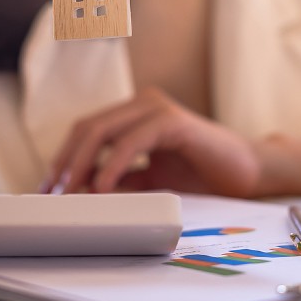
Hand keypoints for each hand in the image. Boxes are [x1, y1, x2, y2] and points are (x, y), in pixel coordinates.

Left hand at [41, 87, 262, 197]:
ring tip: (71, 193)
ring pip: (102, 130)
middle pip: (87, 127)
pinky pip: (132, 141)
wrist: (250, 173)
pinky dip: (112, 165)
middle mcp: (143, 105)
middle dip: (64, 162)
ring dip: (80, 164)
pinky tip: (101, 187)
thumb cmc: (205, 175)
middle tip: (53, 195)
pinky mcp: (173, 121)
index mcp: (136, 116)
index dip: (64, 159)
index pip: (86, 131)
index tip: (49, 191)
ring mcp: (158, 109)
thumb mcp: (151, 181)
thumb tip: (82, 193)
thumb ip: (122, 180)